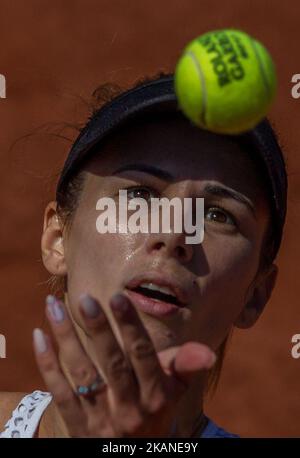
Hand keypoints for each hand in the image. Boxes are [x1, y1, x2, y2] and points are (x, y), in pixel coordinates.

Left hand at [33, 293, 215, 436]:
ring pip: (82, 375)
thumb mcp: (173, 393)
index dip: (131, 327)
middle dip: (99, 330)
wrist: (130, 455)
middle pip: (112, 365)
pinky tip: (39, 335)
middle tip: (84, 299)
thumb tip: (209, 353)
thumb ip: (185, 367)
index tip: (117, 297)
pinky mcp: (78, 429)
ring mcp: (101, 420)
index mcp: (156, 397)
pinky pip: (60, 395)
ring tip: (53, 305)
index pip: (143, 357)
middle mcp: (130, 409)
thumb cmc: (152, 413)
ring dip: (66, 339)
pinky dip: (47, 365)